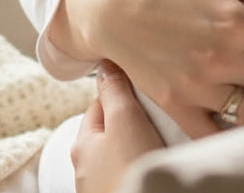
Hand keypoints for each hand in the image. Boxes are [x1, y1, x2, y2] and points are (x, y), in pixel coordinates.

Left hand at [72, 61, 164, 192]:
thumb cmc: (131, 171)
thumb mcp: (125, 119)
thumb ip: (115, 89)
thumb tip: (106, 63)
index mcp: (82, 143)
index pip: (101, 104)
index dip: (125, 93)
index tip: (146, 92)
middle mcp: (86, 169)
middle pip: (112, 131)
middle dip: (134, 123)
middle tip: (159, 120)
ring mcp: (103, 189)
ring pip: (123, 156)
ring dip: (140, 148)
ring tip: (162, 145)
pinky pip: (131, 174)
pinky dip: (143, 168)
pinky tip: (157, 167)